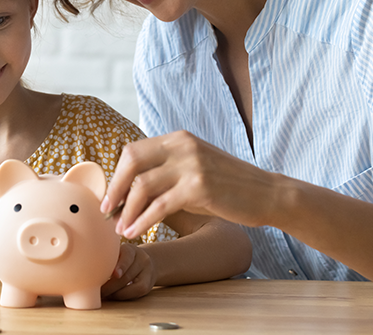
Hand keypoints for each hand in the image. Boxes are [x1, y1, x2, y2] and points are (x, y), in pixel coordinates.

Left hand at [101, 244, 155, 299]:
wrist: (149, 261)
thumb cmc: (125, 259)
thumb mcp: (118, 253)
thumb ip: (107, 259)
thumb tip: (89, 272)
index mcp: (131, 249)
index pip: (127, 256)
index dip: (121, 266)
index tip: (114, 274)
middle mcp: (142, 259)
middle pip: (127, 275)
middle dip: (110, 286)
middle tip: (97, 291)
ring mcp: (147, 272)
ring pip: (132, 287)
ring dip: (115, 293)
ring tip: (103, 296)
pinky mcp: (148, 285)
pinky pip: (135, 294)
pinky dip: (122, 296)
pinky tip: (113, 296)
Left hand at [103, 130, 279, 238]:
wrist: (266, 194)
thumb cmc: (227, 187)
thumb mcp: (193, 170)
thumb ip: (166, 172)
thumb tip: (128, 189)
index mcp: (178, 139)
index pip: (133, 150)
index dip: (116, 174)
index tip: (110, 196)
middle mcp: (182, 146)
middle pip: (131, 161)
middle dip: (114, 188)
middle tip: (106, 211)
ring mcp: (191, 165)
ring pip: (142, 186)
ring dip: (126, 210)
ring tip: (120, 230)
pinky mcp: (199, 188)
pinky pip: (160, 205)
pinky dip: (142, 221)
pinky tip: (134, 233)